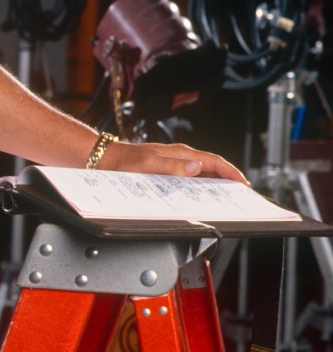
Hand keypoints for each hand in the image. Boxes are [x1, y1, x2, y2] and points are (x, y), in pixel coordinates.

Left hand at [100, 140, 247, 183]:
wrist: (106, 160)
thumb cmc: (125, 161)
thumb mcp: (148, 164)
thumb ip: (172, 166)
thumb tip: (196, 167)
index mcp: (181, 153)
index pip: (214, 161)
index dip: (231, 172)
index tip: (243, 184)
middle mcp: (180, 157)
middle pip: (212, 168)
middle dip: (228, 180)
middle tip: (240, 195)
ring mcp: (175, 163)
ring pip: (202, 173)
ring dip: (215, 184)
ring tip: (225, 198)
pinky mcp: (168, 171)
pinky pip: (190, 178)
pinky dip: (200, 187)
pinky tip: (200, 196)